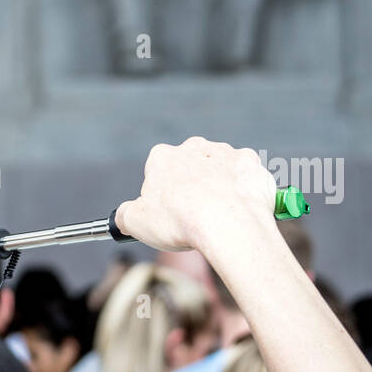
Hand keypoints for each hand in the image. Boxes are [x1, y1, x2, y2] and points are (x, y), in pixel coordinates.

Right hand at [114, 136, 276, 251]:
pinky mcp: (250, 164)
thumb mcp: (137, 223)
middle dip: (192, 187)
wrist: (228, 224)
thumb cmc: (181, 221)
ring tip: (220, 217)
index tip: (169, 215)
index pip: (158, 172)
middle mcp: (194, 147)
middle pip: (190, 167)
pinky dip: (244, 190)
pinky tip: (241, 209)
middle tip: (194, 217)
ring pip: (219, 170)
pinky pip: (246, 176)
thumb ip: (125, 216)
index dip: (162, 196)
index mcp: (163, 157)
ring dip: (219, 187)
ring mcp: (225, 153)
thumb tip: (121, 217)